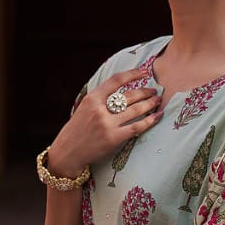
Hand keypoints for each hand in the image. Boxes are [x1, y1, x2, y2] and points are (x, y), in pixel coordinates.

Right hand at [47, 67, 163, 173]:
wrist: (68, 152)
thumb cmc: (77, 129)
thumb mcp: (84, 108)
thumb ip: (100, 98)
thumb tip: (122, 89)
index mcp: (92, 99)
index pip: (115, 80)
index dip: (131, 74)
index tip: (143, 73)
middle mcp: (100, 110)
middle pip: (129, 96)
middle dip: (145, 92)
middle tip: (154, 91)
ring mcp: (107, 124)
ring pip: (135, 110)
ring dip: (149, 104)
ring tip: (157, 101)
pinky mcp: (114, 138)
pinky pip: (136, 127)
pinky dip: (149, 121)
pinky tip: (157, 116)